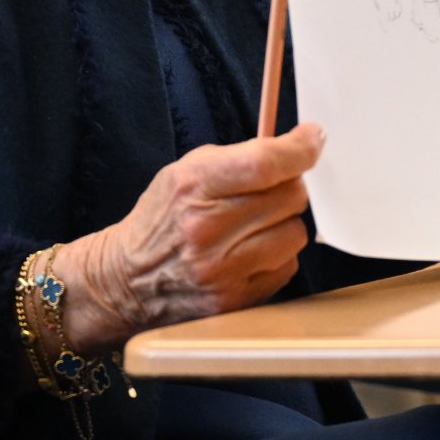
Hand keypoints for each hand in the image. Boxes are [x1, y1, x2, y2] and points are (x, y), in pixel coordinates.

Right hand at [54, 124, 322, 352]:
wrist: (125, 280)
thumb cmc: (161, 218)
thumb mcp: (185, 171)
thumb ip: (237, 158)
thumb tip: (296, 146)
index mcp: (194, 186)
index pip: (265, 163)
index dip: (300, 149)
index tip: (313, 138)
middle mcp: (208, 230)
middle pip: (290, 196)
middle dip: (289, 185)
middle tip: (271, 187)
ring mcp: (222, 271)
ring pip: (295, 233)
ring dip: (283, 223)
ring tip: (256, 223)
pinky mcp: (234, 301)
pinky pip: (286, 267)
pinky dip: (276, 255)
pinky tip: (249, 251)